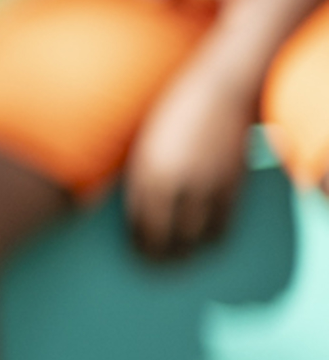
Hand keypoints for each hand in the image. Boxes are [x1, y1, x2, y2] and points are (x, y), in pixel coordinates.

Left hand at [120, 48, 255, 258]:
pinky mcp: (233, 186)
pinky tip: (203, 243)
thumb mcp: (143, 145)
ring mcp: (208, 187)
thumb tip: (125, 210)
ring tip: (178, 260)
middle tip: (155, 267)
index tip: (135, 254)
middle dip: (158, 258)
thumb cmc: (172, 115)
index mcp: (147, 174)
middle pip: (166, 239)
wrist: (219, 92)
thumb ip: (137, 178)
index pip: (139, 225)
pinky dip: (212, 242)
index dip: (137, 246)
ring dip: (186, 255)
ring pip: (196, 239)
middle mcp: (177, 185)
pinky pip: (222, 228)